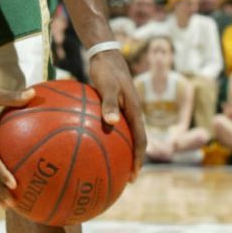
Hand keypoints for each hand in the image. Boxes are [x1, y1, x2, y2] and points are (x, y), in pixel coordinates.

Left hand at [88, 49, 146, 175]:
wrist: (104, 54)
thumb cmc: (105, 69)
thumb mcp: (107, 85)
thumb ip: (109, 103)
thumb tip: (111, 122)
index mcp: (135, 111)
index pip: (141, 140)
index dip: (138, 159)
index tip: (133, 175)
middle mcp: (131, 113)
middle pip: (135, 142)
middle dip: (131, 161)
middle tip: (123, 178)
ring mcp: (124, 110)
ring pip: (125, 136)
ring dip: (120, 151)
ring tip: (110, 166)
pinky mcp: (114, 107)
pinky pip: (112, 127)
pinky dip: (107, 138)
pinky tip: (90, 144)